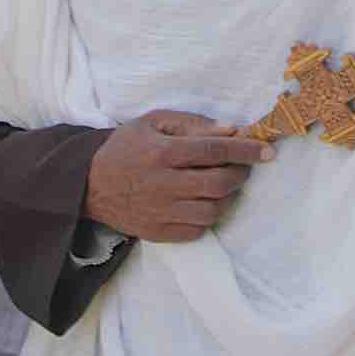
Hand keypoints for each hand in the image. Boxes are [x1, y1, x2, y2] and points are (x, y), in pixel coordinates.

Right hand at [84, 109, 273, 242]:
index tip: (267, 152)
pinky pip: (197, 230)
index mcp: (163, 152)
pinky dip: (208, 217)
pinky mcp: (158, 233)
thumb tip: (231, 131)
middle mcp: (164, 184)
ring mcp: (161, 212)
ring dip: (226, 197)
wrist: (87, 184)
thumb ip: (193, 124)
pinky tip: (203, 202)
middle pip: (219, 184)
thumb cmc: (126, 147)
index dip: (245, 151)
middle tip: (242, 167)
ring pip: (212, 211)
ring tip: (222, 184)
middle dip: (240, 174)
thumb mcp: (153, 122)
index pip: (215, 151)